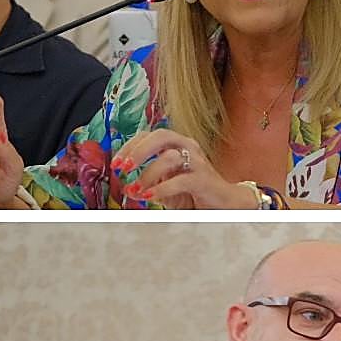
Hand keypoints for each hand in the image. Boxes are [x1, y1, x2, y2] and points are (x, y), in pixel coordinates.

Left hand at [112, 130, 255, 208]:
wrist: (225, 205)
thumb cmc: (193, 193)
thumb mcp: (165, 185)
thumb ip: (148, 182)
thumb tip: (127, 188)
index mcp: (175, 144)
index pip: (149, 135)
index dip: (130, 146)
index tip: (115, 164)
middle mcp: (187, 146)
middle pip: (160, 136)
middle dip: (138, 151)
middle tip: (122, 168)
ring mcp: (197, 161)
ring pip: (169, 157)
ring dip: (147, 174)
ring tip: (135, 190)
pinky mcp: (204, 179)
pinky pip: (181, 180)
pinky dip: (162, 188)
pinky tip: (149, 197)